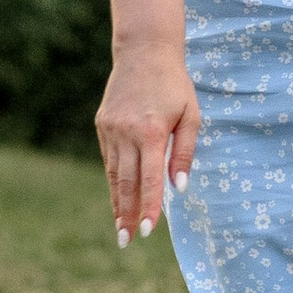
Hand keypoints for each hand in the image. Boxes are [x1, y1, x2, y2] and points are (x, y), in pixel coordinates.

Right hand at [97, 37, 199, 246]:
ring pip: (113, 174)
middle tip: (127, 241)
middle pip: (126, 182)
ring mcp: (110, 129)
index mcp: (152, 132)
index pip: (150, 179)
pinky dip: (113, 180)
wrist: (144, 51)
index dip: (150, 207)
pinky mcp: (102, 125)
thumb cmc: (175, 85)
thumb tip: (180, 187)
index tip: (149, 232)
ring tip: (121, 228)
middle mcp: (126, 132)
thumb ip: (185, 152)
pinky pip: (109, 159)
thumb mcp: (191, 115)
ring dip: (118, 202)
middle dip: (127, 214)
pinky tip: (118, 197)